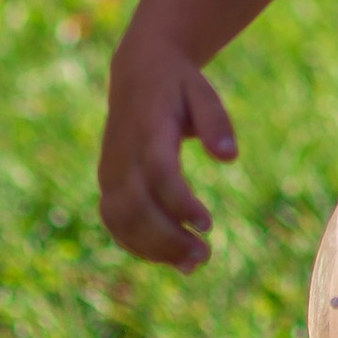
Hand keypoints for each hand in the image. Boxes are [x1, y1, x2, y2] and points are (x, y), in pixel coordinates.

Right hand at [98, 42, 237, 269]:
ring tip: (192, 264)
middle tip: (204, 257)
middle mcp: (123, 154)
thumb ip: (216, 121)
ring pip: (121, 220)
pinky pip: (115, 222)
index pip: (159, 173)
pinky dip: (137, 245)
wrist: (138, 72)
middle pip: (136, 206)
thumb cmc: (178, 86)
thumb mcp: (203, 91)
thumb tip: (230, 157)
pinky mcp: (107, 183)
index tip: (208, 224)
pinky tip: (169, 257)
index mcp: (148, 129)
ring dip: (153, 249)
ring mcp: (110, 171)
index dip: (180, 203)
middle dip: (168, 238)